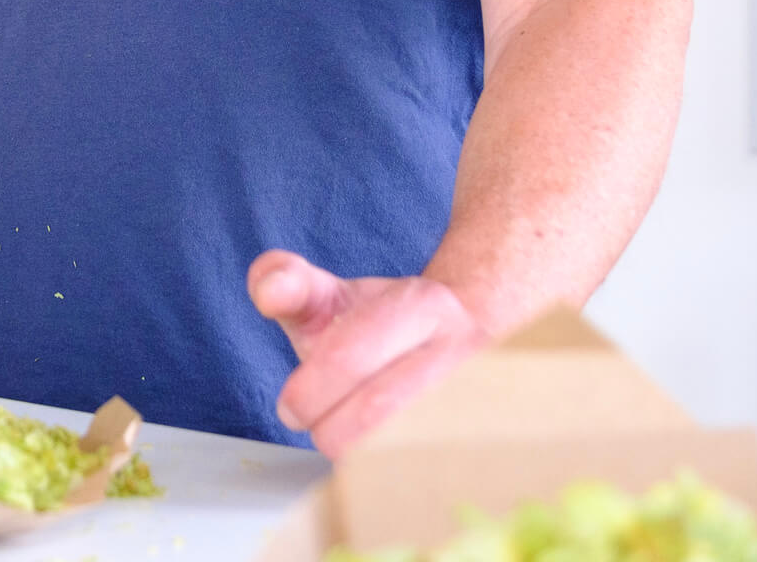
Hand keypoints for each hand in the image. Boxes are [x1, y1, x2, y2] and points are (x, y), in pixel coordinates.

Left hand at [247, 250, 487, 457]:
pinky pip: (430, 472)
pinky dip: (391, 473)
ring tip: (347, 437)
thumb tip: (269, 292)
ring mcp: (481, 397)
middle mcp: (462, 350)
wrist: (466, 331)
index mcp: (421, 306)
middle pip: (377, 413)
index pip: (348, 358)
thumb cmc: (382, 323)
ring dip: (361, 454)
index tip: (292, 407)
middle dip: (329, 429)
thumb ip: (287, 283)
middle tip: (316, 427)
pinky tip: (378, 456)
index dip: (308, 392)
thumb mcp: (332, 293)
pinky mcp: (486, 438)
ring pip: (406, 451)